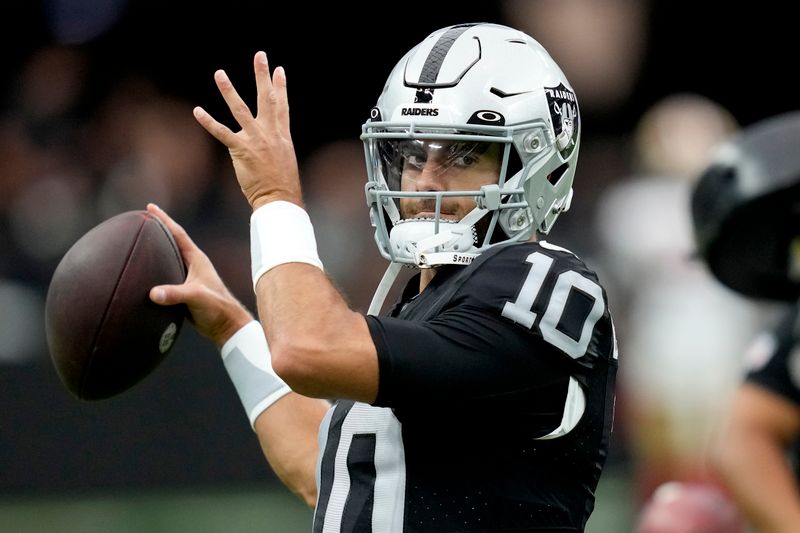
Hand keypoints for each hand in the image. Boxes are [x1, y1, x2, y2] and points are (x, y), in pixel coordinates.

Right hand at [147, 203, 252, 346]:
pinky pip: (166, 274)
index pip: (178, 234)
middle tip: (141, 218)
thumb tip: (152, 293)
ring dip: (156, 249)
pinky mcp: (185, 290)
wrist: (225, 325)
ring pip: (169, 258)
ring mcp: (189, 277)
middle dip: (157, 229)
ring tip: (139, 242)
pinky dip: (155, 269)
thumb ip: (175, 294)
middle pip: (172, 242)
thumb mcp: (195, 297)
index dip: (164, 219)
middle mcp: (193, 264)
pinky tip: (144, 273)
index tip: (150, 206)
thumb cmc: (216, 308)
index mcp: (196, 259)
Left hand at [193, 51, 301, 209]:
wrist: (280, 198)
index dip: (281, 87)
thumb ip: (276, 146)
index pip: (282, 106)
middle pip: (267, 98)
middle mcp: (270, 133)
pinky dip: (209, 122)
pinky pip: (222, 133)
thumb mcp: (285, 160)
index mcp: (282, 135)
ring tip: (220, 74)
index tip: (279, 70)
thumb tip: (271, 143)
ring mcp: (255, 140)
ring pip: (240, 109)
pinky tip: (198, 111)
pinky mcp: (241, 150)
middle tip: (260, 56)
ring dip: (229, 90)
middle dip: (263, 76)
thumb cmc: (283, 185)